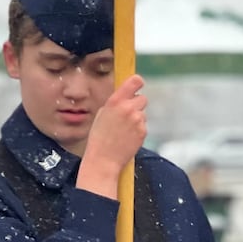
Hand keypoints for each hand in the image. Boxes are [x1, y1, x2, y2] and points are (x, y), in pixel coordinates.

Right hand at [77, 75, 146, 198]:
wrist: (103, 159)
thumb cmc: (99, 138)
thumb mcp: (102, 114)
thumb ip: (115, 103)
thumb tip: (126, 96)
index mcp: (115, 101)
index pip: (135, 81)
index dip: (138, 82)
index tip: (138, 85)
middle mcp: (128, 108)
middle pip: (142, 98)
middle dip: (136, 105)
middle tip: (127, 116)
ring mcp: (137, 120)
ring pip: (143, 113)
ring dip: (137, 119)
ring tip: (124, 130)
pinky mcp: (143, 131)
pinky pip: (143, 125)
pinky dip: (138, 130)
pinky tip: (127, 137)